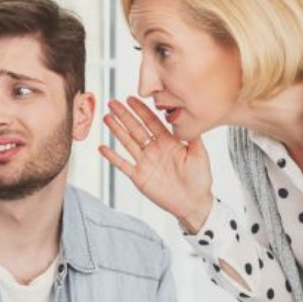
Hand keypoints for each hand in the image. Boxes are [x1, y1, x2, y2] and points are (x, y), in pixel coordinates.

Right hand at [99, 96, 213, 232]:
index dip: (141, 110)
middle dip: (124, 115)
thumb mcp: (200, 154)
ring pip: (127, 142)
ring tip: (107, 118)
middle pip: (136, 128)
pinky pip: (123, 164)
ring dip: (117, 130)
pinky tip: (102, 148)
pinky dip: (112, 157)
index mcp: (168, 142)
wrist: (193, 202)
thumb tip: (188, 118)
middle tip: (113, 103)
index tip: (131, 99)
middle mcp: (154, 149)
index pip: (151, 122)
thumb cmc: (200, 179)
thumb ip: (193, 137)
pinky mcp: (139, 176)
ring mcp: (145, 162)